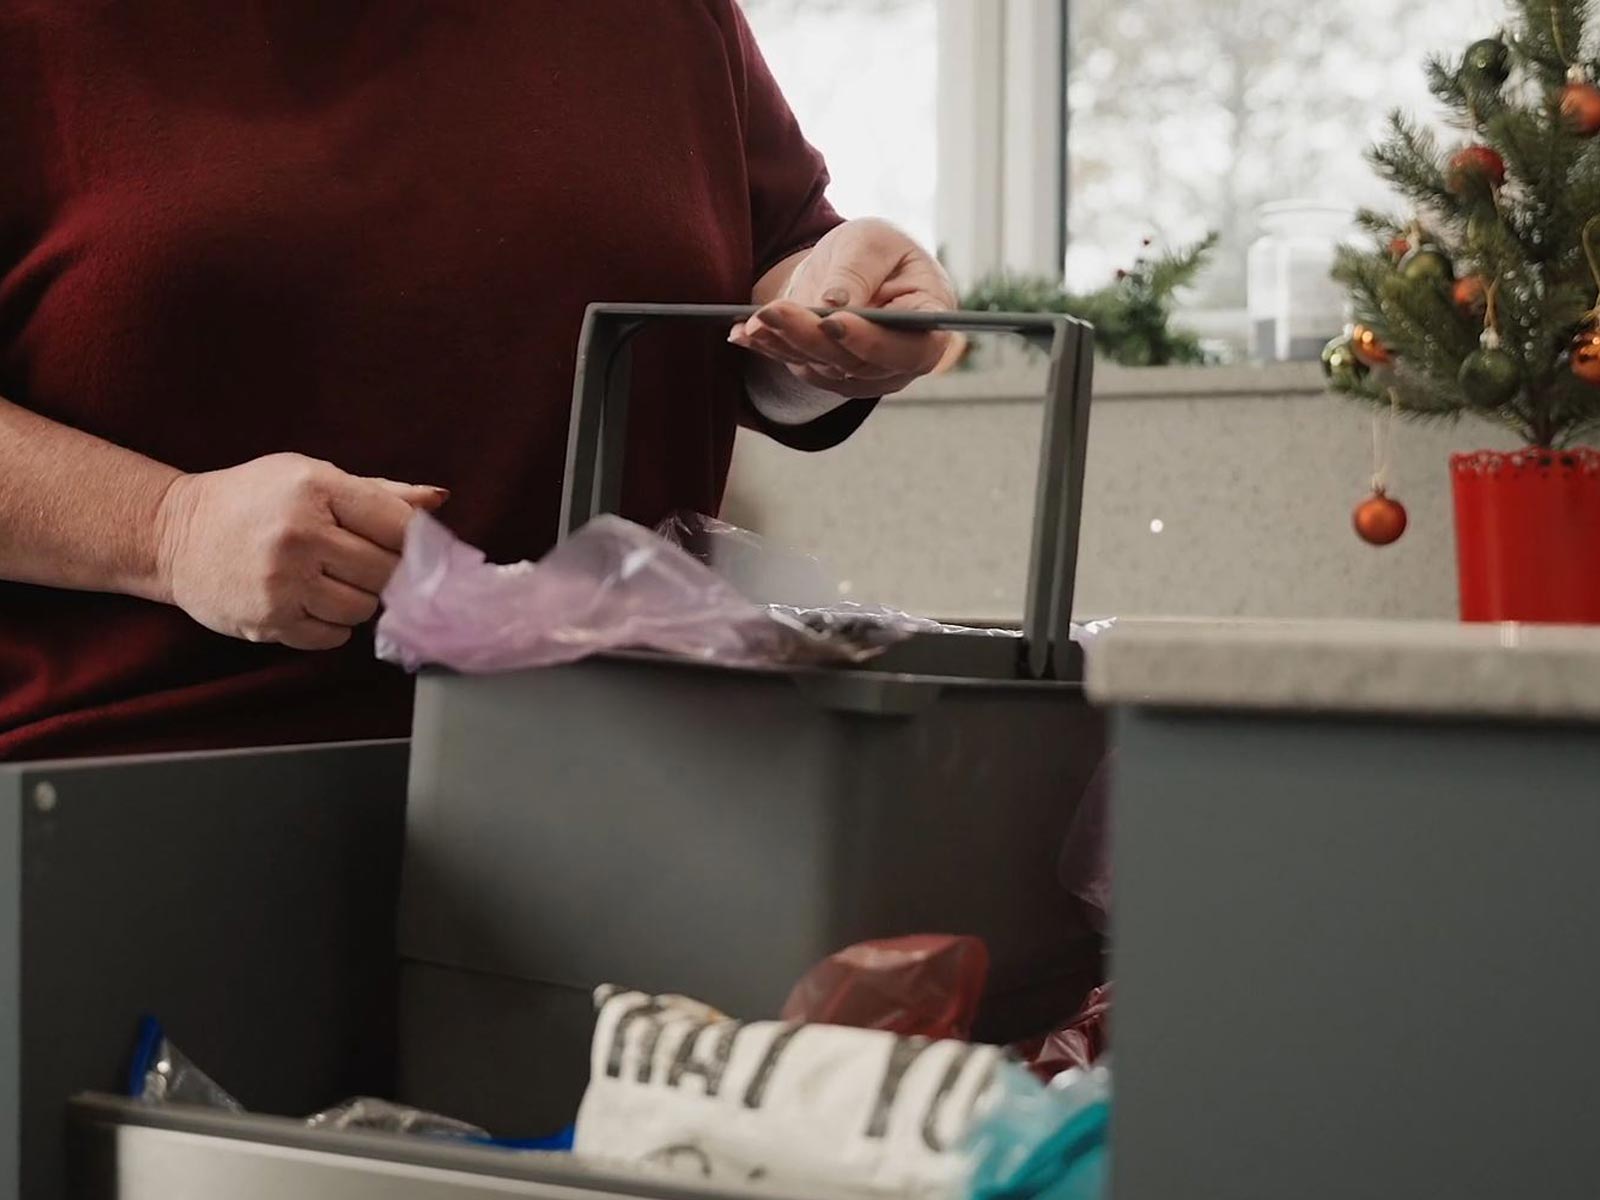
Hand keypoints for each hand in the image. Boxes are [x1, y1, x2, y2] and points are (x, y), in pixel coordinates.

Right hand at [155, 453, 446, 649]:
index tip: (407, 546)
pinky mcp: (268, 620)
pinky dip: (332, 624)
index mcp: (315, 489)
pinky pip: (333, 636)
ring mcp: (282, 582)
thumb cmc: (254, 500)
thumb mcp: (312, 477)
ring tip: (332, 579)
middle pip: (385, 571)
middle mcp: (299, 535)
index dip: (412, 540)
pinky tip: (310, 600)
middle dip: (385, 571)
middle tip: (365, 563)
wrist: (174, 534)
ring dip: (359, 599)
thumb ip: (380, 493)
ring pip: (363, 608)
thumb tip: (438, 500)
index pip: (398, 525)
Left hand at [732, 218, 957, 398]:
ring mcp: (866, 375)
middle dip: (810, 337)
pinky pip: (800, 366)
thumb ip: (857, 270)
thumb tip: (832, 304)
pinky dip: (772, 349)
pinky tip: (745, 331)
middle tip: (773, 313)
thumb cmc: (874, 250)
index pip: (910, 347)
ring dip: (784, 345)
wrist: (851, 268)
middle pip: (857, 363)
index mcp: (930, 321)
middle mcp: (902, 359)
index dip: (872, 341)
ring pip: (822, 369)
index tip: (834, 323)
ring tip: (754, 321)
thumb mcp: (871, 241)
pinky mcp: (832, 377)